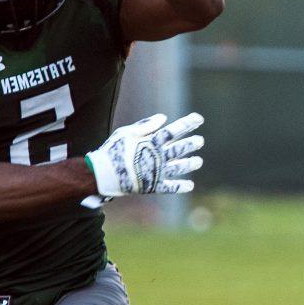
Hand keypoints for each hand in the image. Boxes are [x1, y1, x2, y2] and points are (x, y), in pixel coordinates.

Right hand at [84, 110, 203, 203]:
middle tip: (200, 141)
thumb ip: (146, 125)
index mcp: (151, 142)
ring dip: (189, 164)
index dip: (187, 124)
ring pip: (178, 167)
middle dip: (191, 144)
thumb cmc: (114, 150)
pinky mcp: (153, 186)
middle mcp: (158, 157)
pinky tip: (190, 185)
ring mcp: (157, 172)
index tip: (199, 118)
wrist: (103, 174)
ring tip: (198, 161)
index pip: (174, 130)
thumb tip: (164, 117)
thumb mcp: (126, 132)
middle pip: (179, 149)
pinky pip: (170, 187)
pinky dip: (181, 187)